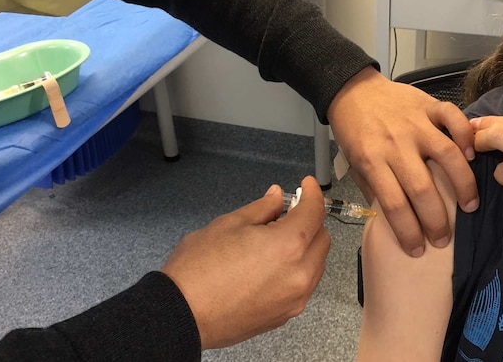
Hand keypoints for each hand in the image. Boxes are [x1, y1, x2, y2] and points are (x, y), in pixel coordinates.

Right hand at [160, 177, 329, 348]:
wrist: (181, 315)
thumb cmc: (198, 270)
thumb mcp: (229, 224)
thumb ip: (262, 209)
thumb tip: (277, 198)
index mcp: (288, 245)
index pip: (315, 212)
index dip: (311, 194)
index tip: (306, 186)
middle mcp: (299, 274)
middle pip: (322, 239)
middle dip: (310, 222)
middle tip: (287, 212)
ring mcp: (294, 299)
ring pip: (316, 264)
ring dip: (305, 247)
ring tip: (276, 239)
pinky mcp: (285, 315)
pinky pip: (303, 286)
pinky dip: (297, 270)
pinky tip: (272, 263)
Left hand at [327, 67, 477, 256]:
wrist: (351, 90)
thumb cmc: (354, 131)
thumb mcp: (354, 163)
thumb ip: (374, 189)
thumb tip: (394, 220)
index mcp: (371, 160)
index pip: (393, 204)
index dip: (408, 232)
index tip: (418, 250)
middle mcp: (395, 143)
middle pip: (422, 188)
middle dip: (436, 221)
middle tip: (444, 239)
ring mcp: (414, 122)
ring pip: (446, 155)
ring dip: (462, 184)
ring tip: (469, 206)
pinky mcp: (428, 104)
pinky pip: (453, 117)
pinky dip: (465, 135)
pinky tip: (472, 156)